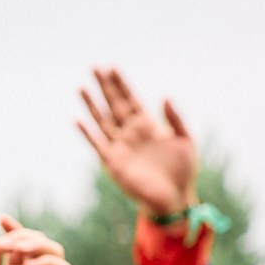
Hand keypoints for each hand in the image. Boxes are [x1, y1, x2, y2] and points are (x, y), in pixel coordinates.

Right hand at [76, 68, 199, 219]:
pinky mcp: (114, 162)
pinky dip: (88, 134)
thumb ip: (176, 119)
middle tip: (95, 67)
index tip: (112, 67)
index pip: (131, 99)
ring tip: (82, 88)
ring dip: (92, 106)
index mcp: (148, 125)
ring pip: (103, 121)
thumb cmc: (183, 170)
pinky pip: (98, 145)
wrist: (176, 197)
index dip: (122, 84)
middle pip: (115, 105)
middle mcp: (131, 133)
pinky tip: (79, 120)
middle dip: (105, 87)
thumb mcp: (185, 141)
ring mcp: (121, 146)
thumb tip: (165, 96)